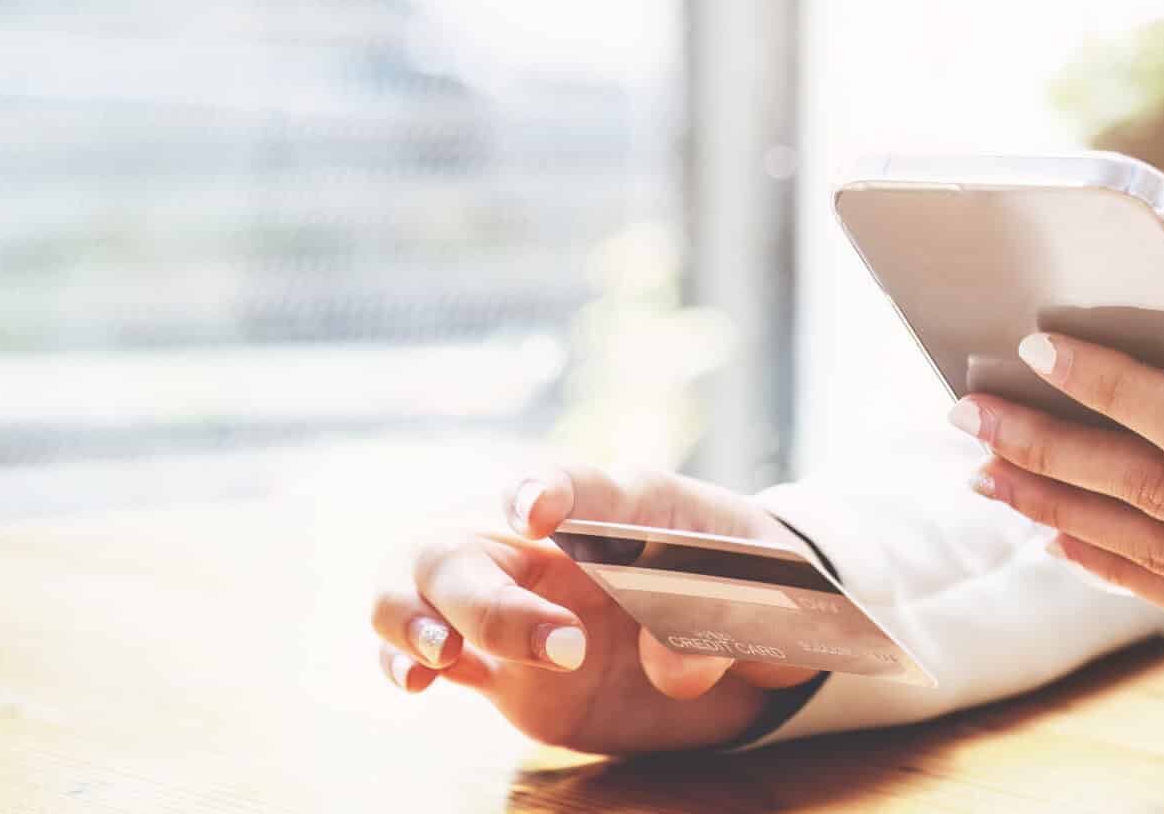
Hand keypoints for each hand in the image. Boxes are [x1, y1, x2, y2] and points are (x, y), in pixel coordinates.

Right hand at [369, 465, 820, 752]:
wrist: (734, 631)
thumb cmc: (748, 585)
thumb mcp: (760, 601)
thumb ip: (718, 627)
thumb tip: (673, 667)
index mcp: (621, 504)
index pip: (577, 482)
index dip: (550, 489)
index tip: (536, 511)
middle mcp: (549, 544)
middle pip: (475, 539)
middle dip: (491, 597)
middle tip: (563, 647)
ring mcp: (515, 596)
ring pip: (424, 577)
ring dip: (414, 612)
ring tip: (439, 656)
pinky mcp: (499, 660)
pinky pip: (427, 645)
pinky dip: (403, 656)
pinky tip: (417, 681)